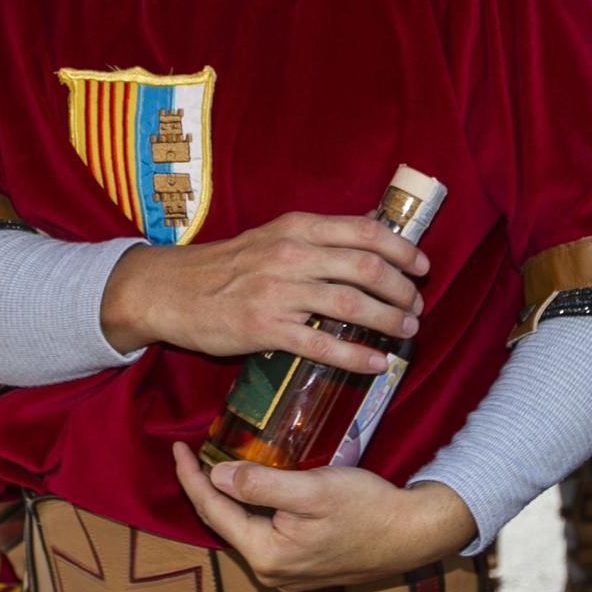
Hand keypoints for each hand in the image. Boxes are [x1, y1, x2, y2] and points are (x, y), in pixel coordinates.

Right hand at [100, 212, 427, 374]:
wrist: (170, 290)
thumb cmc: (227, 265)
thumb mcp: (274, 235)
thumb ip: (319, 236)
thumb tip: (372, 230)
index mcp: (297, 228)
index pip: (365, 232)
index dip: (402, 250)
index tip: (421, 267)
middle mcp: (291, 255)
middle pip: (366, 268)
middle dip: (401, 290)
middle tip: (416, 306)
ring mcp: (279, 293)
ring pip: (351, 306)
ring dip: (388, 321)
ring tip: (407, 332)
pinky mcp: (265, 330)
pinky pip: (322, 346)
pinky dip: (357, 357)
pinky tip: (377, 364)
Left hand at [170, 443, 475, 591]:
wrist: (413, 534)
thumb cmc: (366, 508)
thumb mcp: (312, 488)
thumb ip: (260, 484)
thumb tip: (216, 475)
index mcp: (266, 555)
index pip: (213, 511)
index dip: (192, 478)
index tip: (177, 448)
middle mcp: (271, 573)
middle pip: (226, 523)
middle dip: (208, 488)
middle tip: (194, 453)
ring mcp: (288, 575)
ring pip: (246, 529)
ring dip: (231, 499)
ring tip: (218, 466)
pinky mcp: (304, 568)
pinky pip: (266, 536)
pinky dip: (254, 510)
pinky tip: (255, 489)